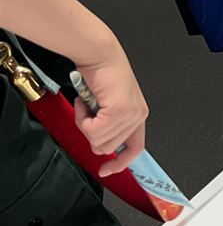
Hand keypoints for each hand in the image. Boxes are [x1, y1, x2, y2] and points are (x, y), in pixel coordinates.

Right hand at [73, 44, 148, 175]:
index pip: (135, 149)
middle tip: (88, 112)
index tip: (106, 171)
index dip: (120, 163)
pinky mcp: (118, 110)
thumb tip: (100, 148)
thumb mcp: (110, 104)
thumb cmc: (102, 74)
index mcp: (138, 115)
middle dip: (91, 133)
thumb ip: (110, 126)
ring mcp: (130, 114)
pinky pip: (92, 131)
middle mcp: (138, 116)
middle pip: (107, 148)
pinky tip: (84, 101)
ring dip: (84, 124)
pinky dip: (81, 117)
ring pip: (98, 141)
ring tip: (87, 104)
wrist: (99, 54)